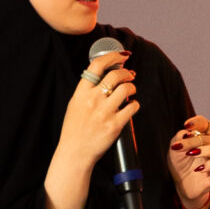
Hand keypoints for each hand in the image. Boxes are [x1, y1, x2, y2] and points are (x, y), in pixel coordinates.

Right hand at [45, 50, 137, 208]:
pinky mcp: (115, 124)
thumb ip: (87, 90)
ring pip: (126, 89)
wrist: (74, 153)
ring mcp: (104, 112)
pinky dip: (135, 105)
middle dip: (126, 73)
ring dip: (132, 88)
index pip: (97, 65)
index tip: (121, 55)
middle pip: (116, 75)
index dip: (112, 56)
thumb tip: (105, 74)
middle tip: (130, 75)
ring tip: (130, 91)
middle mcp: (92, 100)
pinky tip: (131, 106)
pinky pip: (133, 107)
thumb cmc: (75, 129)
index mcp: (80, 93)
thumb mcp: (74, 105)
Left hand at [167, 115, 209, 208]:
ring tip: (193, 154)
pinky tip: (198, 169)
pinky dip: (209, 165)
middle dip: (195, 141)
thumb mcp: (174, 150)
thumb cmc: (180, 165)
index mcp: (203, 138)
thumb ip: (179, 138)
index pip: (205, 124)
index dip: (197, 122)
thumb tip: (188, 132)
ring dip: (208, 150)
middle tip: (181, 147)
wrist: (181, 185)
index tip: (187, 125)